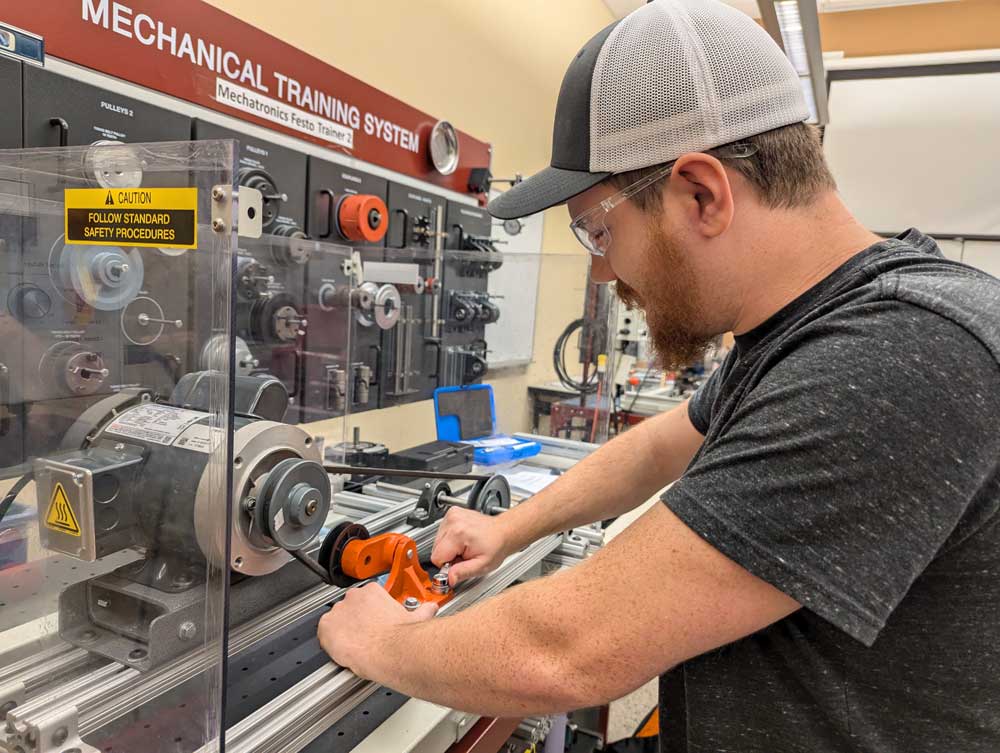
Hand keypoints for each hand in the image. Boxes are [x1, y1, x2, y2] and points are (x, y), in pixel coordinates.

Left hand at [317, 584, 437, 675]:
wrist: (390, 650)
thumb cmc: (402, 635)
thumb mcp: (417, 617)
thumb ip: (423, 610)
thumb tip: (431, 608)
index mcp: (372, 591)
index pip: (365, 598)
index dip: (370, 613)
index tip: (375, 623)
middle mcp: (353, 597)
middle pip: (349, 608)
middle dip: (356, 621)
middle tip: (366, 636)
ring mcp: (338, 611)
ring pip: (336, 620)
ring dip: (343, 631)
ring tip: (356, 646)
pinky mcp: (326, 628)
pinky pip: (323, 633)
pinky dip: (330, 642)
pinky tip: (343, 650)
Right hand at [431, 507, 511, 585]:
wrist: (503, 532)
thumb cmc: (495, 546)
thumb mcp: (481, 565)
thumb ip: (463, 573)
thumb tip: (449, 578)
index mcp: (458, 533)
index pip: (436, 557)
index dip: (446, 565)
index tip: (459, 563)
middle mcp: (453, 521)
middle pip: (436, 548)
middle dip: (448, 555)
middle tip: (464, 554)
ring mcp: (452, 515)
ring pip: (437, 540)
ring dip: (449, 546)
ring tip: (465, 546)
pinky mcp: (452, 513)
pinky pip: (442, 531)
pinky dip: (450, 537)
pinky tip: (463, 538)